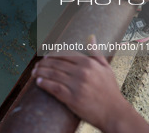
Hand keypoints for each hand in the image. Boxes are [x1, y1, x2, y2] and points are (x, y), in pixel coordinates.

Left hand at [32, 35, 148, 132]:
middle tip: (36, 66)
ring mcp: (77, 85)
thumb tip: (91, 36)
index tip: (45, 57)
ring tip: (33, 73)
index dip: (52, 54)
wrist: (115, 113)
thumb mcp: (106, 68)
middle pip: (56, 63)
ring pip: (52, 74)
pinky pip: (54, 88)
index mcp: (88, 63)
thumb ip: (96, 52)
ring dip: (40, 72)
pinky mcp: (72, 98)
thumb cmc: (110, 90)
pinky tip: (38, 82)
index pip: (64, 54)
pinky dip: (44, 84)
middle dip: (43, 64)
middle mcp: (82, 72)